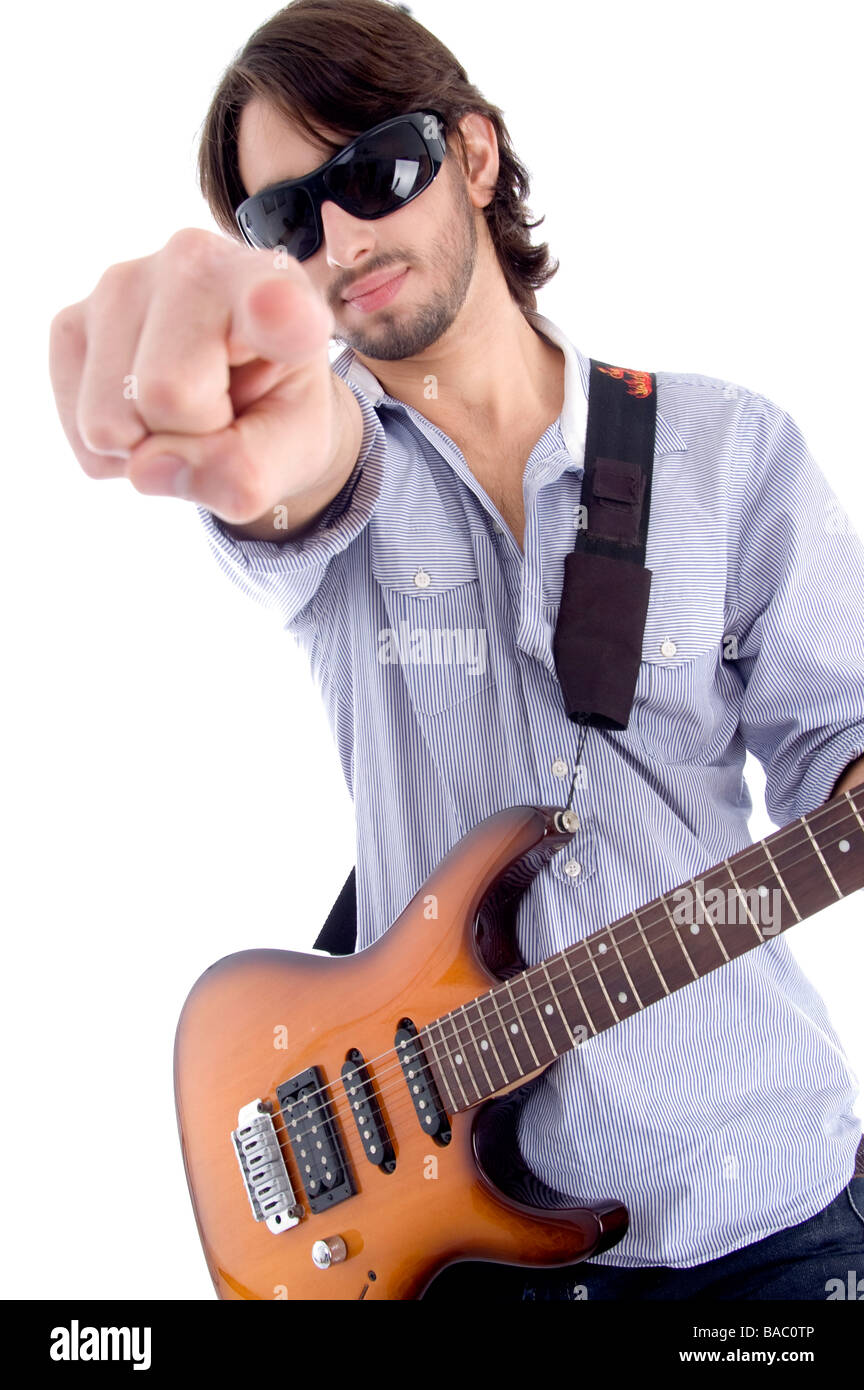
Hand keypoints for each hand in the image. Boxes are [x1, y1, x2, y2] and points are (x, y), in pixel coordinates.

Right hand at [48, 228, 341, 524]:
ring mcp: (118, 285)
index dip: (276, 311)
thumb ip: (247, 471)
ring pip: (109, 424)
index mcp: (275, 285)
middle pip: (166, 396)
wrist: (236, 385)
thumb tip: (145, 468)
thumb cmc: (275, 406)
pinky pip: (82, 437)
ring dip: (149, 444)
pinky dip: (118, 451)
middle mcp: (189, 263)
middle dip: (193, 436)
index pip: (275, 300)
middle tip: (222, 408)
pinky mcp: (69, 323)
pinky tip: (146, 407)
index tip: (284, 308)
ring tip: (186, 404)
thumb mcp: (296, 450)